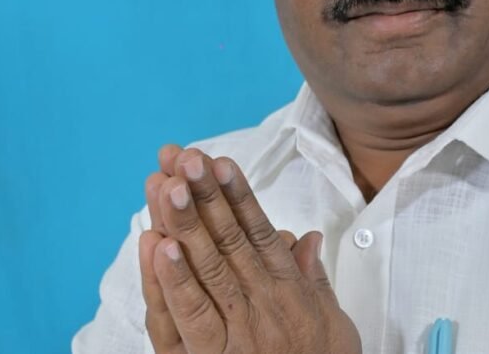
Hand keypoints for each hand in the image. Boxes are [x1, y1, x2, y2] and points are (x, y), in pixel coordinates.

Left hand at [138, 146, 361, 353]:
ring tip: (166, 185)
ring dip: (184, 224)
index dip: (238, 194)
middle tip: (184, 156)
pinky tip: (156, 246)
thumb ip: (314, 279)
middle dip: (204, 195)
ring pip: (206, 269)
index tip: (219, 161)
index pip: (259, 232)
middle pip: (229, 241)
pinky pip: (188, 318)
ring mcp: (237, 332)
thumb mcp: (332, 323)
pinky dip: (171, 281)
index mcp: (290, 291)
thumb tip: (304, 237)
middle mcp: (263, 304)